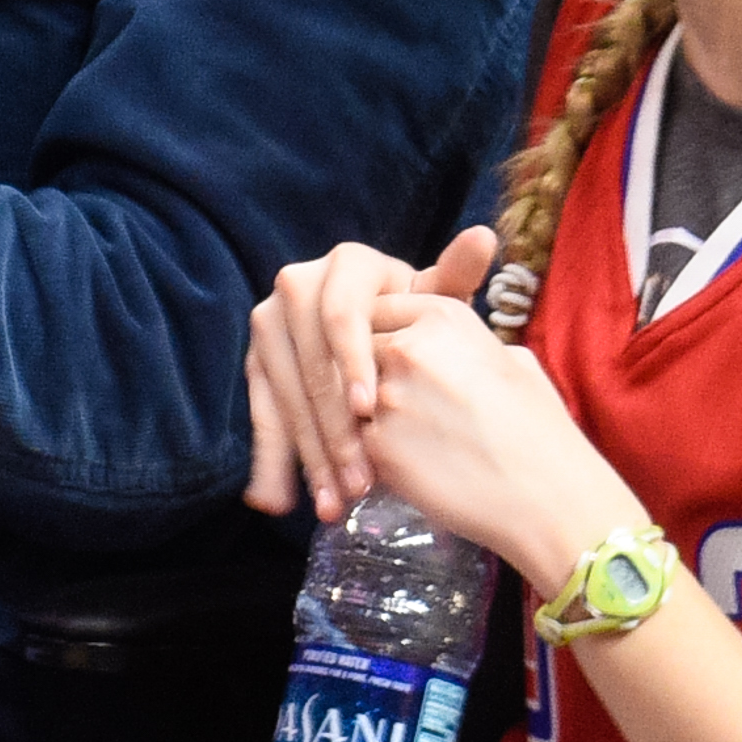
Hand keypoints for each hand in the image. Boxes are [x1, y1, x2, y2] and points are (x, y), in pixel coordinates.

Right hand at [244, 224, 494, 522]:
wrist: (378, 330)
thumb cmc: (417, 317)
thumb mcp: (436, 300)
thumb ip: (457, 275)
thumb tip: (483, 237)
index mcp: (346, 264)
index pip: (342, 315)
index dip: (352, 362)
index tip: (370, 411)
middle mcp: (297, 285)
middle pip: (311, 363)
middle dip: (335, 427)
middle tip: (359, 480)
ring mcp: (270, 325)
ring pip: (286, 397)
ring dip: (308, 455)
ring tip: (334, 504)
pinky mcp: (257, 363)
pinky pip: (261, 412)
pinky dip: (270, 459)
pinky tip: (275, 501)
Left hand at [357, 290, 641, 586]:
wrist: (546, 495)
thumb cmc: (540, 430)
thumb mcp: (512, 360)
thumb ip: (465, 343)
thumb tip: (449, 347)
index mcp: (442, 315)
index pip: (377, 307)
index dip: (379, 334)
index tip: (390, 359)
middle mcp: (408, 347)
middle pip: (355, 349)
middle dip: (366, 374)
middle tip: (399, 404)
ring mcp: (386, 396)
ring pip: (350, 397)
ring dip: (366, 415)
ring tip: (412, 440)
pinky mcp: (377, 447)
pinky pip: (357, 443)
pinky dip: (373, 456)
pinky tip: (412, 468)